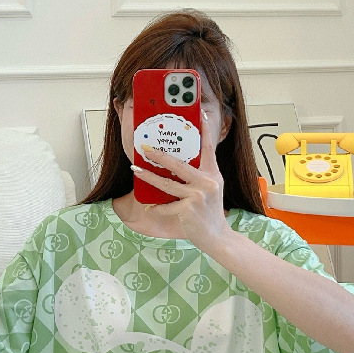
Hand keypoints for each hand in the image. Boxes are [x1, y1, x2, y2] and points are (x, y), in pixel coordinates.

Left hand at [131, 115, 229, 252]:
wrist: (217, 237)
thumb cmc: (210, 213)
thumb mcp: (211, 190)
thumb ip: (199, 177)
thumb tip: (177, 164)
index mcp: (213, 174)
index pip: (208, 148)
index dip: (204, 131)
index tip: (200, 115)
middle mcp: (207, 182)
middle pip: (178, 164)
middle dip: (159, 155)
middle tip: (145, 147)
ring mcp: (197, 196)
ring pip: (167, 184)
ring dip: (148, 177)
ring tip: (136, 169)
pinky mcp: (188, 209)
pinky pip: (166, 206)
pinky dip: (157, 208)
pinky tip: (149, 207)